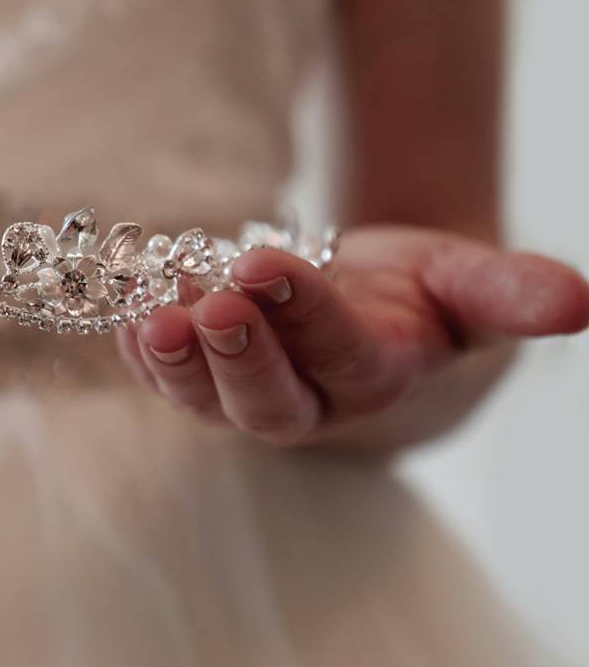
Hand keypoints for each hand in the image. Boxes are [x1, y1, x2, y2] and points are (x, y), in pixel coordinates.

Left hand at [118, 224, 588, 449]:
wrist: (374, 311)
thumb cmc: (424, 295)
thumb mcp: (470, 283)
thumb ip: (514, 292)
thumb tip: (582, 302)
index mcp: (376, 373)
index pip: (339, 354)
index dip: (302, 316)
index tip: (264, 263)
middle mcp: (311, 398)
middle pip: (269, 401)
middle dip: (237, 357)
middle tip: (209, 306)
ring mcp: (251, 397)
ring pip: (209, 402)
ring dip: (175, 364)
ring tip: (149, 317)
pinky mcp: (209, 383)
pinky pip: (171, 384)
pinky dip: (143, 357)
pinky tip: (123, 319)